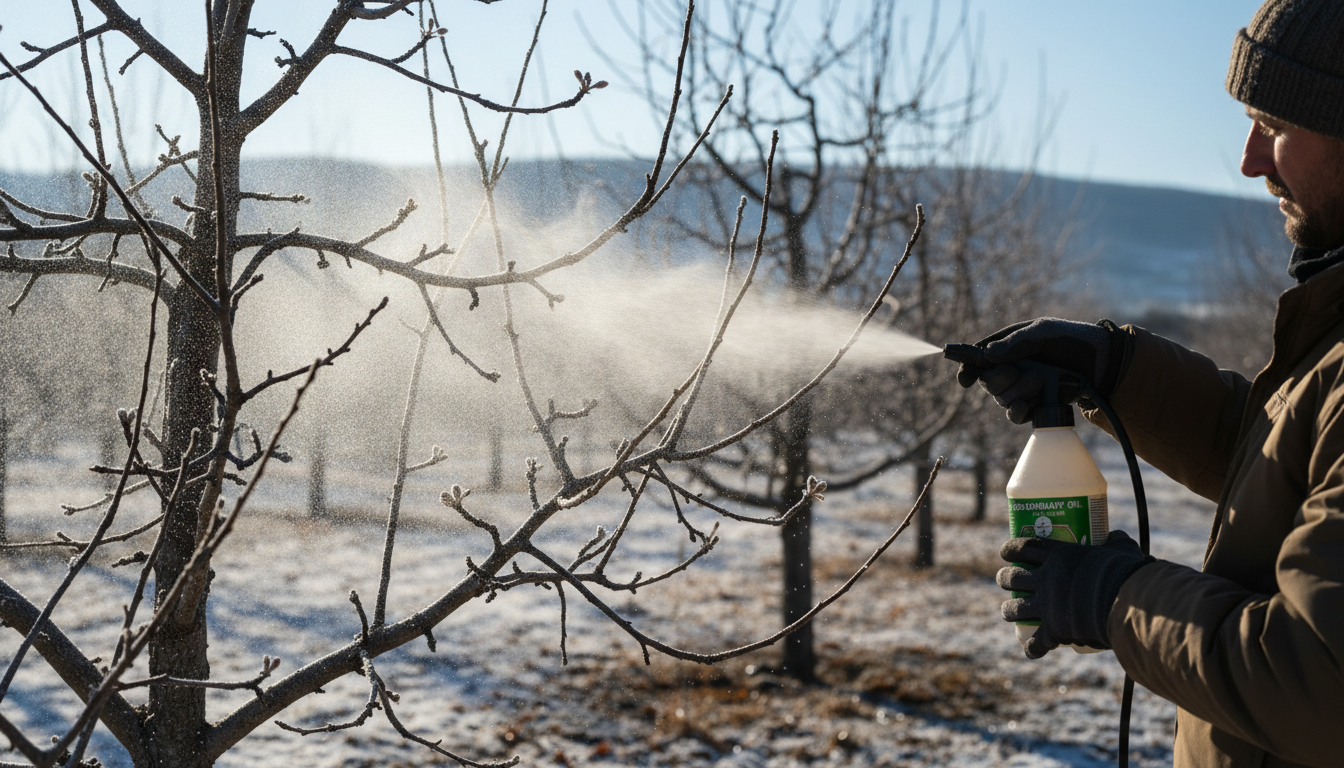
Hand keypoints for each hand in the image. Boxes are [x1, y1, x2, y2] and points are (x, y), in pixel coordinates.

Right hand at [954, 318, 1131, 423]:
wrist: (1103, 364)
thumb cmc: (1073, 340)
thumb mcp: (1044, 333)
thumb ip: (1015, 342)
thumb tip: (987, 355)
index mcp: (1008, 346)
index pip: (978, 358)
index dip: (968, 368)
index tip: (966, 378)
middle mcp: (1011, 367)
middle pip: (987, 381)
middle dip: (1001, 379)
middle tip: (1020, 372)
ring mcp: (1022, 387)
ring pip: (1000, 398)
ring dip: (1017, 391)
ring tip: (1040, 381)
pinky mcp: (1034, 405)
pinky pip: (1015, 415)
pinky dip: (1017, 411)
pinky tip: (1025, 405)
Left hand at [997, 529, 1153, 658]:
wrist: (1128, 604)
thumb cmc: (1126, 572)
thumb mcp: (1121, 549)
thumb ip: (1115, 541)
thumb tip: (1115, 536)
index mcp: (1058, 556)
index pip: (1022, 547)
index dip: (1009, 549)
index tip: (1006, 553)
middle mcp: (1046, 579)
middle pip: (1012, 578)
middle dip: (1004, 579)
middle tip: (1005, 580)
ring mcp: (1046, 606)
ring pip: (1013, 609)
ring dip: (1009, 610)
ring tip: (1008, 611)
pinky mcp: (1054, 631)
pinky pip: (1035, 643)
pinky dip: (1032, 648)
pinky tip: (1032, 650)